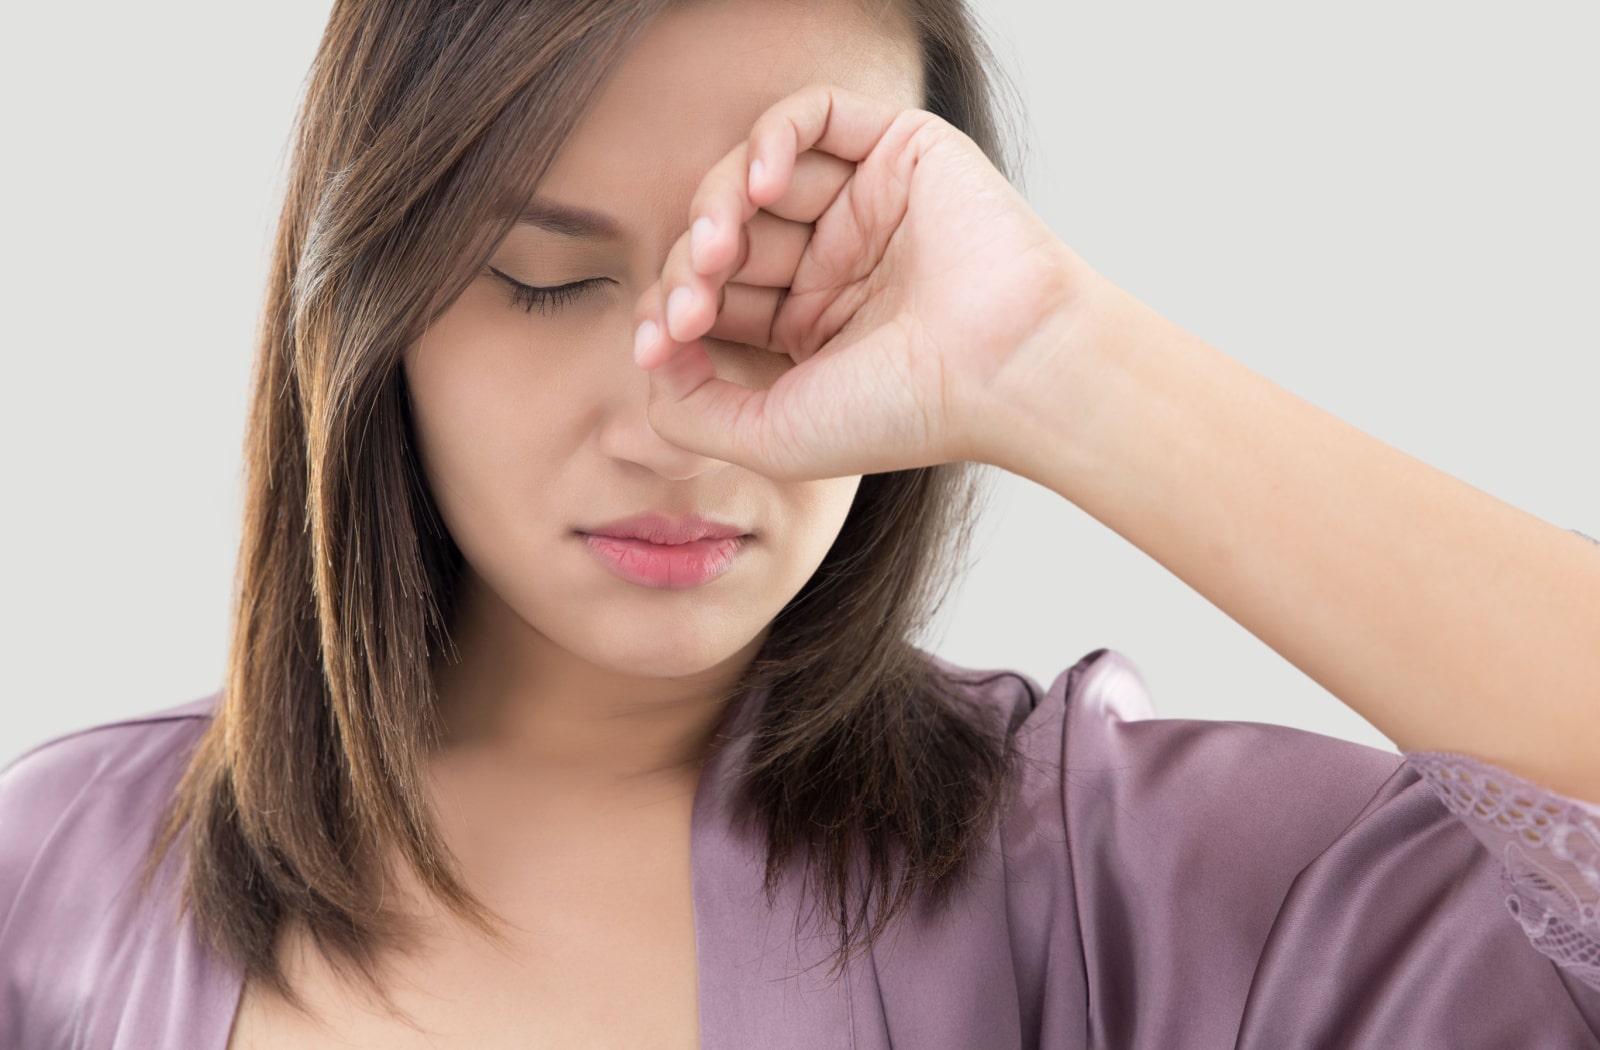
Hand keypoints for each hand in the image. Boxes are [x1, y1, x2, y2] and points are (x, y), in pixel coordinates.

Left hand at [632, 83, 1102, 480]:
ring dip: (718, 206)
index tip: (655, 342)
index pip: (713, 296)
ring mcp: (864, 205)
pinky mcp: (898, 151)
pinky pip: (814, 114)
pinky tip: (760, 185)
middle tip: (688, 302)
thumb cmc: (904, 413)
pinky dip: (772, 138)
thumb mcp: (771, 437)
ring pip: (755, 175)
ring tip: (718, 250)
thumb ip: (691, 410)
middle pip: (726, 234)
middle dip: (689, 265)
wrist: (1004, 370)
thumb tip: (649, 355)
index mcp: (808, 329)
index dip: (670, 310)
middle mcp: (833, 263)